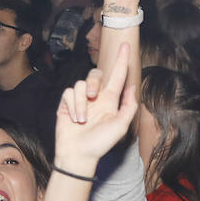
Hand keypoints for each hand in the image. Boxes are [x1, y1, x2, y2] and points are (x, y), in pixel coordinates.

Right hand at [54, 43, 138, 170]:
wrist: (79, 155)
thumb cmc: (100, 143)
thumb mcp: (120, 126)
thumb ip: (129, 106)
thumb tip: (132, 86)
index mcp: (110, 101)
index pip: (117, 76)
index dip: (121, 61)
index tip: (126, 45)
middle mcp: (95, 97)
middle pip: (95, 74)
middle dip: (94, 82)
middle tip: (94, 96)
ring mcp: (80, 100)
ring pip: (80, 84)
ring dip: (82, 103)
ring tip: (83, 120)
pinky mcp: (66, 103)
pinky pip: (69, 93)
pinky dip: (73, 106)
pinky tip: (75, 119)